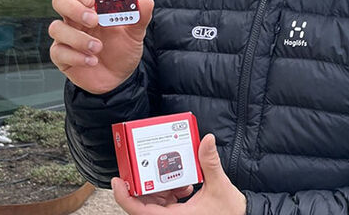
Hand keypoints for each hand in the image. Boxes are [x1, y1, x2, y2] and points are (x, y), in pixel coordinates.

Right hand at [49, 0, 153, 94]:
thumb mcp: (135, 34)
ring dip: (78, 37)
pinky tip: (92, 61)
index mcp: (92, 9)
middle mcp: (76, 20)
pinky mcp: (62, 57)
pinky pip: (58, 51)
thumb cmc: (122, 51)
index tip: (93, 1)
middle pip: (60, 0)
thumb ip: (139, 17)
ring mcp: (67, 37)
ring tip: (97, 47)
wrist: (119, 78)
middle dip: (74, 8)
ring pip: (56, 28)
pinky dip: (76, 56)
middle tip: (93, 20)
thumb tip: (147, 1)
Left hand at [111, 134, 245, 214]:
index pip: (140, 211)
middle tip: (145, 164)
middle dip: (145, 183)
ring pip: (155, 202)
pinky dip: (171, 191)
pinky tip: (185, 185)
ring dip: (161, 186)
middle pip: (144, 204)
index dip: (124, 197)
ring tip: (174, 176)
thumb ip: (210, 163)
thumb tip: (206, 140)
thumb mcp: (220, 186)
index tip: (117, 181)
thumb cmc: (231, 213)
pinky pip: (166, 203)